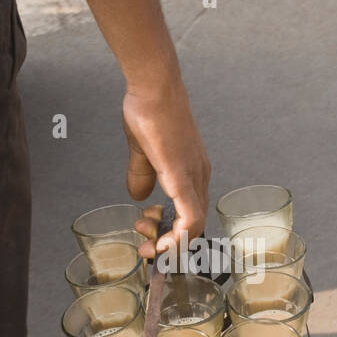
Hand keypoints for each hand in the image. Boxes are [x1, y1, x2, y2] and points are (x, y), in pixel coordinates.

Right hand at [122, 74, 209, 256]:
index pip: (191, 215)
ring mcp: (193, 176)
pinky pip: (189, 216)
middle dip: (168, 245)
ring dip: (171, 245)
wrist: (154, 86)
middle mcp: (199, 177)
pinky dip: (178, 235)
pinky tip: (162, 242)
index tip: (148, 237)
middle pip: (194, 226)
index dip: (172, 233)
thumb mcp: (142, 150)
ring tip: (148, 245)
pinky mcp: (181, 175)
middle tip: (146, 249)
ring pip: (194, 227)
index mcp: (191, 172)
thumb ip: (142, 174)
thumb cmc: (148, 110)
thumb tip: (138, 195)